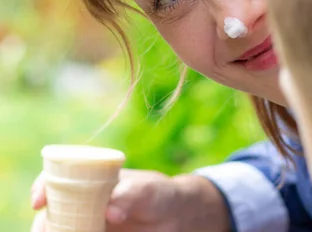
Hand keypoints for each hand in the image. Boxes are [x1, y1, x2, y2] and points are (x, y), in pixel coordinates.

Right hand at [31, 168, 229, 231]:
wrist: (177, 218)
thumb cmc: (159, 194)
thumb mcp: (148, 190)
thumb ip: (130, 195)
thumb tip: (110, 211)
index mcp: (88, 181)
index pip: (55, 179)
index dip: (42, 188)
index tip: (39, 202)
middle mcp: (81, 204)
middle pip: (50, 214)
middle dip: (44, 224)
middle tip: (50, 230)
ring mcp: (87, 225)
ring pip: (62, 229)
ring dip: (57, 231)